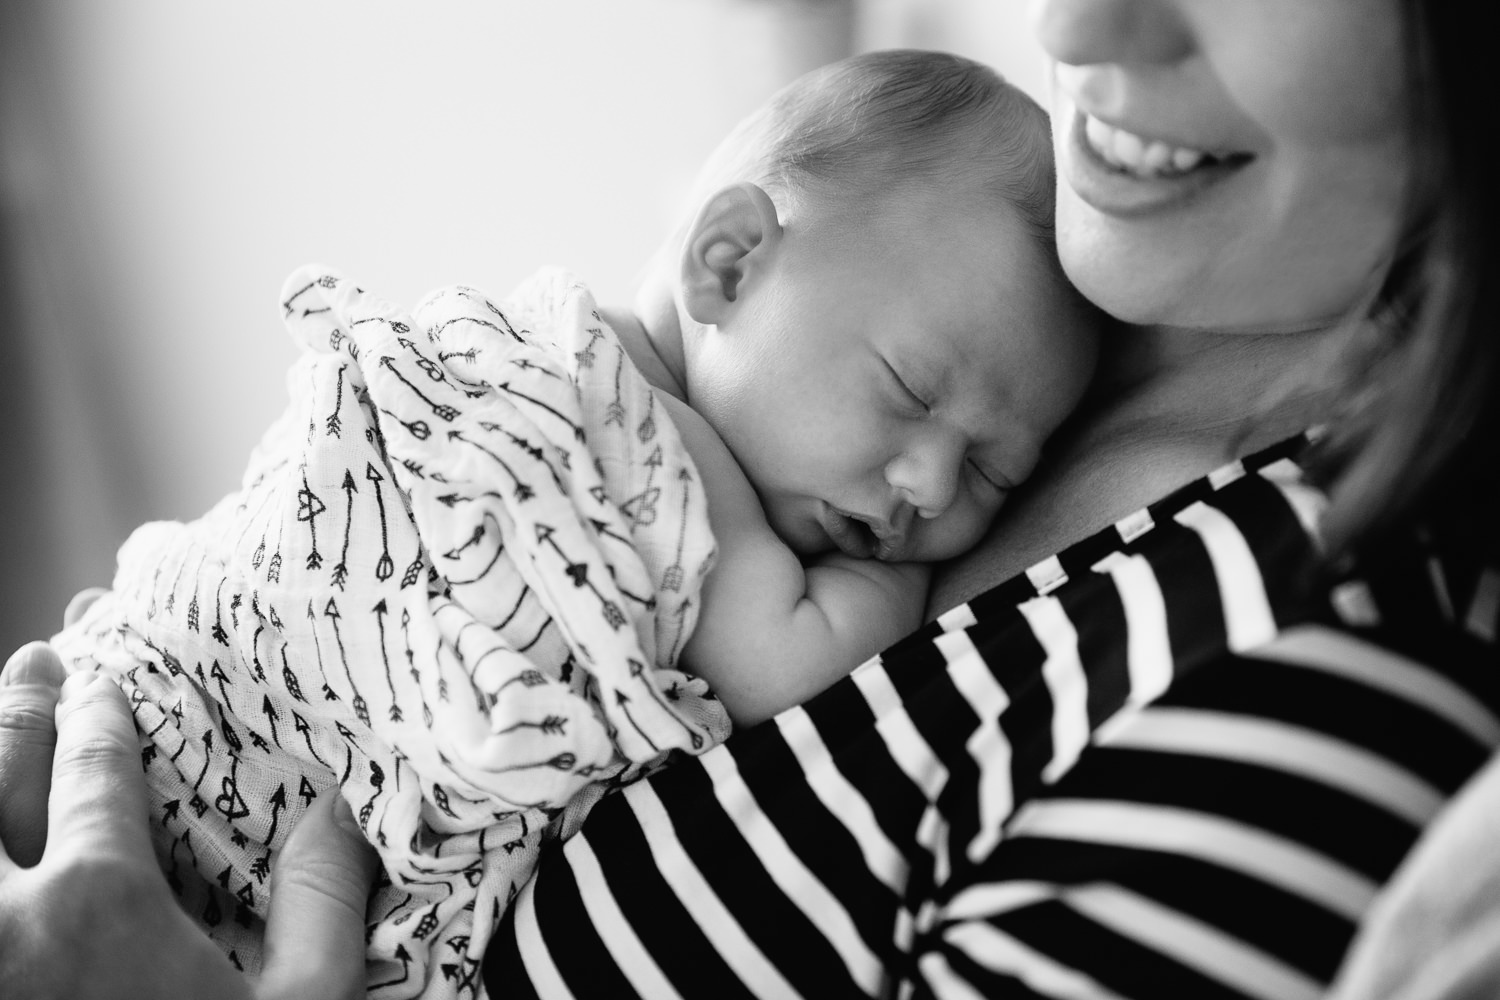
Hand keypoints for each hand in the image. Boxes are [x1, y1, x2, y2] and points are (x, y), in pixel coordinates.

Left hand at [0, 639, 379, 998]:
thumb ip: (320, 903)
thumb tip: (342, 812)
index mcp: (98, 902)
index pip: (90, 772)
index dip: (95, 716)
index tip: (99, 682)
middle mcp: (6, 920)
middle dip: (19, 715)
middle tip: (36, 667)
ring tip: (6, 728)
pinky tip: (0, 829)